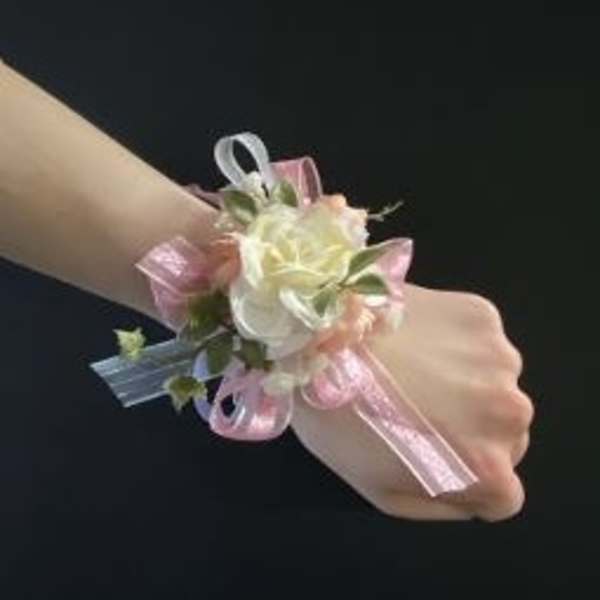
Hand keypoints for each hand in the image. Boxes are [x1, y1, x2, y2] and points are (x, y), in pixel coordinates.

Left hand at [290, 283, 533, 520]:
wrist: (316, 341)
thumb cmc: (340, 422)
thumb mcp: (383, 493)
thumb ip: (442, 504)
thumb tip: (472, 493)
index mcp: (488, 467)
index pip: (503, 493)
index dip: (468, 477)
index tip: (433, 452)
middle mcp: (511, 413)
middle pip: (508, 433)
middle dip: (473, 428)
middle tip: (420, 407)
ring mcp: (500, 357)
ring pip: (498, 383)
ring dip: (471, 381)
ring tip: (414, 368)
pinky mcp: (482, 313)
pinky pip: (481, 340)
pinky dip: (460, 342)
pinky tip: (417, 337)